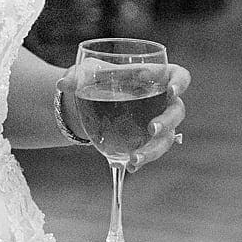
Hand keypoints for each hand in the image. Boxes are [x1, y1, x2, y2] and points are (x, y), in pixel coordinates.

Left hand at [55, 63, 189, 170]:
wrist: (88, 102)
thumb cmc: (96, 79)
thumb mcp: (86, 74)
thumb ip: (76, 77)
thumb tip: (62, 84)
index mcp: (156, 76)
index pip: (179, 76)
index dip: (179, 82)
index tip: (169, 89)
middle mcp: (163, 100)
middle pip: (177, 111)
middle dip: (167, 121)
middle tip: (152, 128)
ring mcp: (158, 122)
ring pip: (167, 138)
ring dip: (154, 149)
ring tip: (135, 159)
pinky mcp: (148, 140)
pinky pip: (151, 151)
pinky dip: (141, 159)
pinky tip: (128, 167)